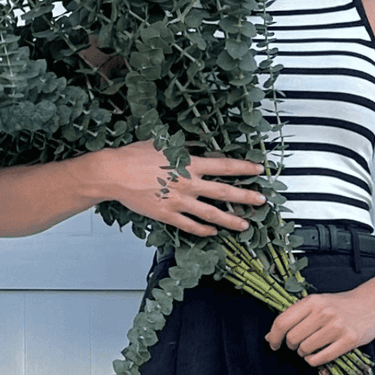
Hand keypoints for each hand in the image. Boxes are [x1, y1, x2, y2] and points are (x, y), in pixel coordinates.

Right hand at [98, 140, 265, 235]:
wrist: (114, 173)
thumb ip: (183, 147)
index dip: (244, 168)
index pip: (224, 166)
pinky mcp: (168, 215)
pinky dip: (204, 229)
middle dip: (246, 197)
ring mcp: (179, 202)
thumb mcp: (162, 143)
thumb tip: (198, 145)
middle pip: (224, 192)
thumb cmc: (134, 156)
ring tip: (245, 225)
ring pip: (212, 214)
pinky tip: (212, 231)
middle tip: (261, 200)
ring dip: (231, 220)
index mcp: (189, 164)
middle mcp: (188, 184)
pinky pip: (190, 225)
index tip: (258, 170)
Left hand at [265, 288, 374, 366]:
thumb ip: (294, 317)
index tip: (272, 343)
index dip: (274, 336)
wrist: (369, 305)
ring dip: (303, 353)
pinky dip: (314, 361)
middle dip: (291, 345)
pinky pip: (322, 358)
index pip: (283, 321)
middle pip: (293, 337)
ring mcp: (337, 327)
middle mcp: (323, 312)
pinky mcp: (349, 341)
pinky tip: (315, 356)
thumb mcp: (315, 303)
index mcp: (311, 301)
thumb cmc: (337, 305)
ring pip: (306, 349)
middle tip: (297, 344)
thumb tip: (269, 337)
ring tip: (309, 348)